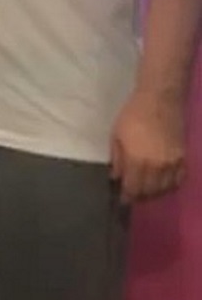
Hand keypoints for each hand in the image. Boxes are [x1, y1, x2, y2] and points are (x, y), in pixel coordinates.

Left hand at [110, 90, 185, 204]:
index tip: (122, 199)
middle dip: (140, 196)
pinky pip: (178, 180)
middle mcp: (156, 166)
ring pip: (165, 189)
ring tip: (146, 191)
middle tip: (133, 195)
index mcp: (137, 161)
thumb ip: (117, 159)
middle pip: (149, 192)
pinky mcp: (183, 158)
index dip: (127, 196)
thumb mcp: (117, 135)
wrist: (160, 100)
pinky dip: (170, 186)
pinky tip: (163, 184)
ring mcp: (172, 163)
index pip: (133, 188)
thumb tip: (116, 177)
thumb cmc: (133, 115)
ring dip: (154, 193)